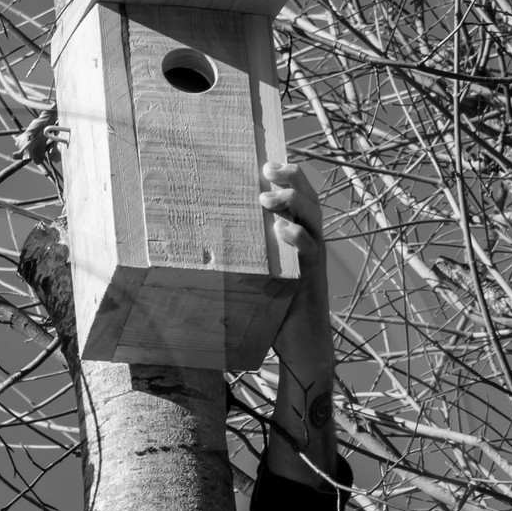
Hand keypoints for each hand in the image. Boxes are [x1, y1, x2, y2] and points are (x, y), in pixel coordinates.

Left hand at [259, 163, 336, 485]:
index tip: (267, 161)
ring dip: (291, 205)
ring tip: (268, 196)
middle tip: (269, 168)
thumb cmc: (275, 313)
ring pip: (311, 221)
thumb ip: (241, 259)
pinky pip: (309, 253)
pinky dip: (298, 238)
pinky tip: (283, 229)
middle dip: (292, 180)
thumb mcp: (256, 278)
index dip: (289, 177)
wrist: (301, 348)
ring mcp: (314, 262)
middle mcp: (311, 245)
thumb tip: (197, 247)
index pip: (299, 199)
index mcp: (298, 239)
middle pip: (309, 201)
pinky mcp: (312, 281)